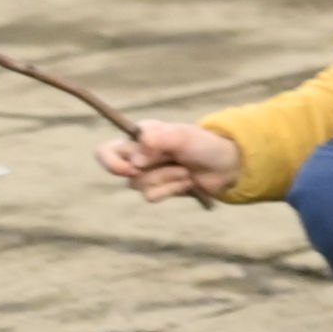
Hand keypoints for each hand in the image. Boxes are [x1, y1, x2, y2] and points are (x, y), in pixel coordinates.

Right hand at [102, 118, 237, 199]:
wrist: (226, 165)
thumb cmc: (203, 143)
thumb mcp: (182, 135)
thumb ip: (158, 139)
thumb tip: (137, 160)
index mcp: (138, 138)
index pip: (105, 151)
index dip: (111, 162)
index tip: (131, 168)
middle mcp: (138, 156)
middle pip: (121, 172)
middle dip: (151, 171)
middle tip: (176, 165)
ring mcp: (148, 174)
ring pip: (139, 185)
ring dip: (166, 178)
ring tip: (186, 170)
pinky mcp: (159, 190)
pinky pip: (152, 196)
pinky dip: (171, 188)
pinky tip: (187, 181)